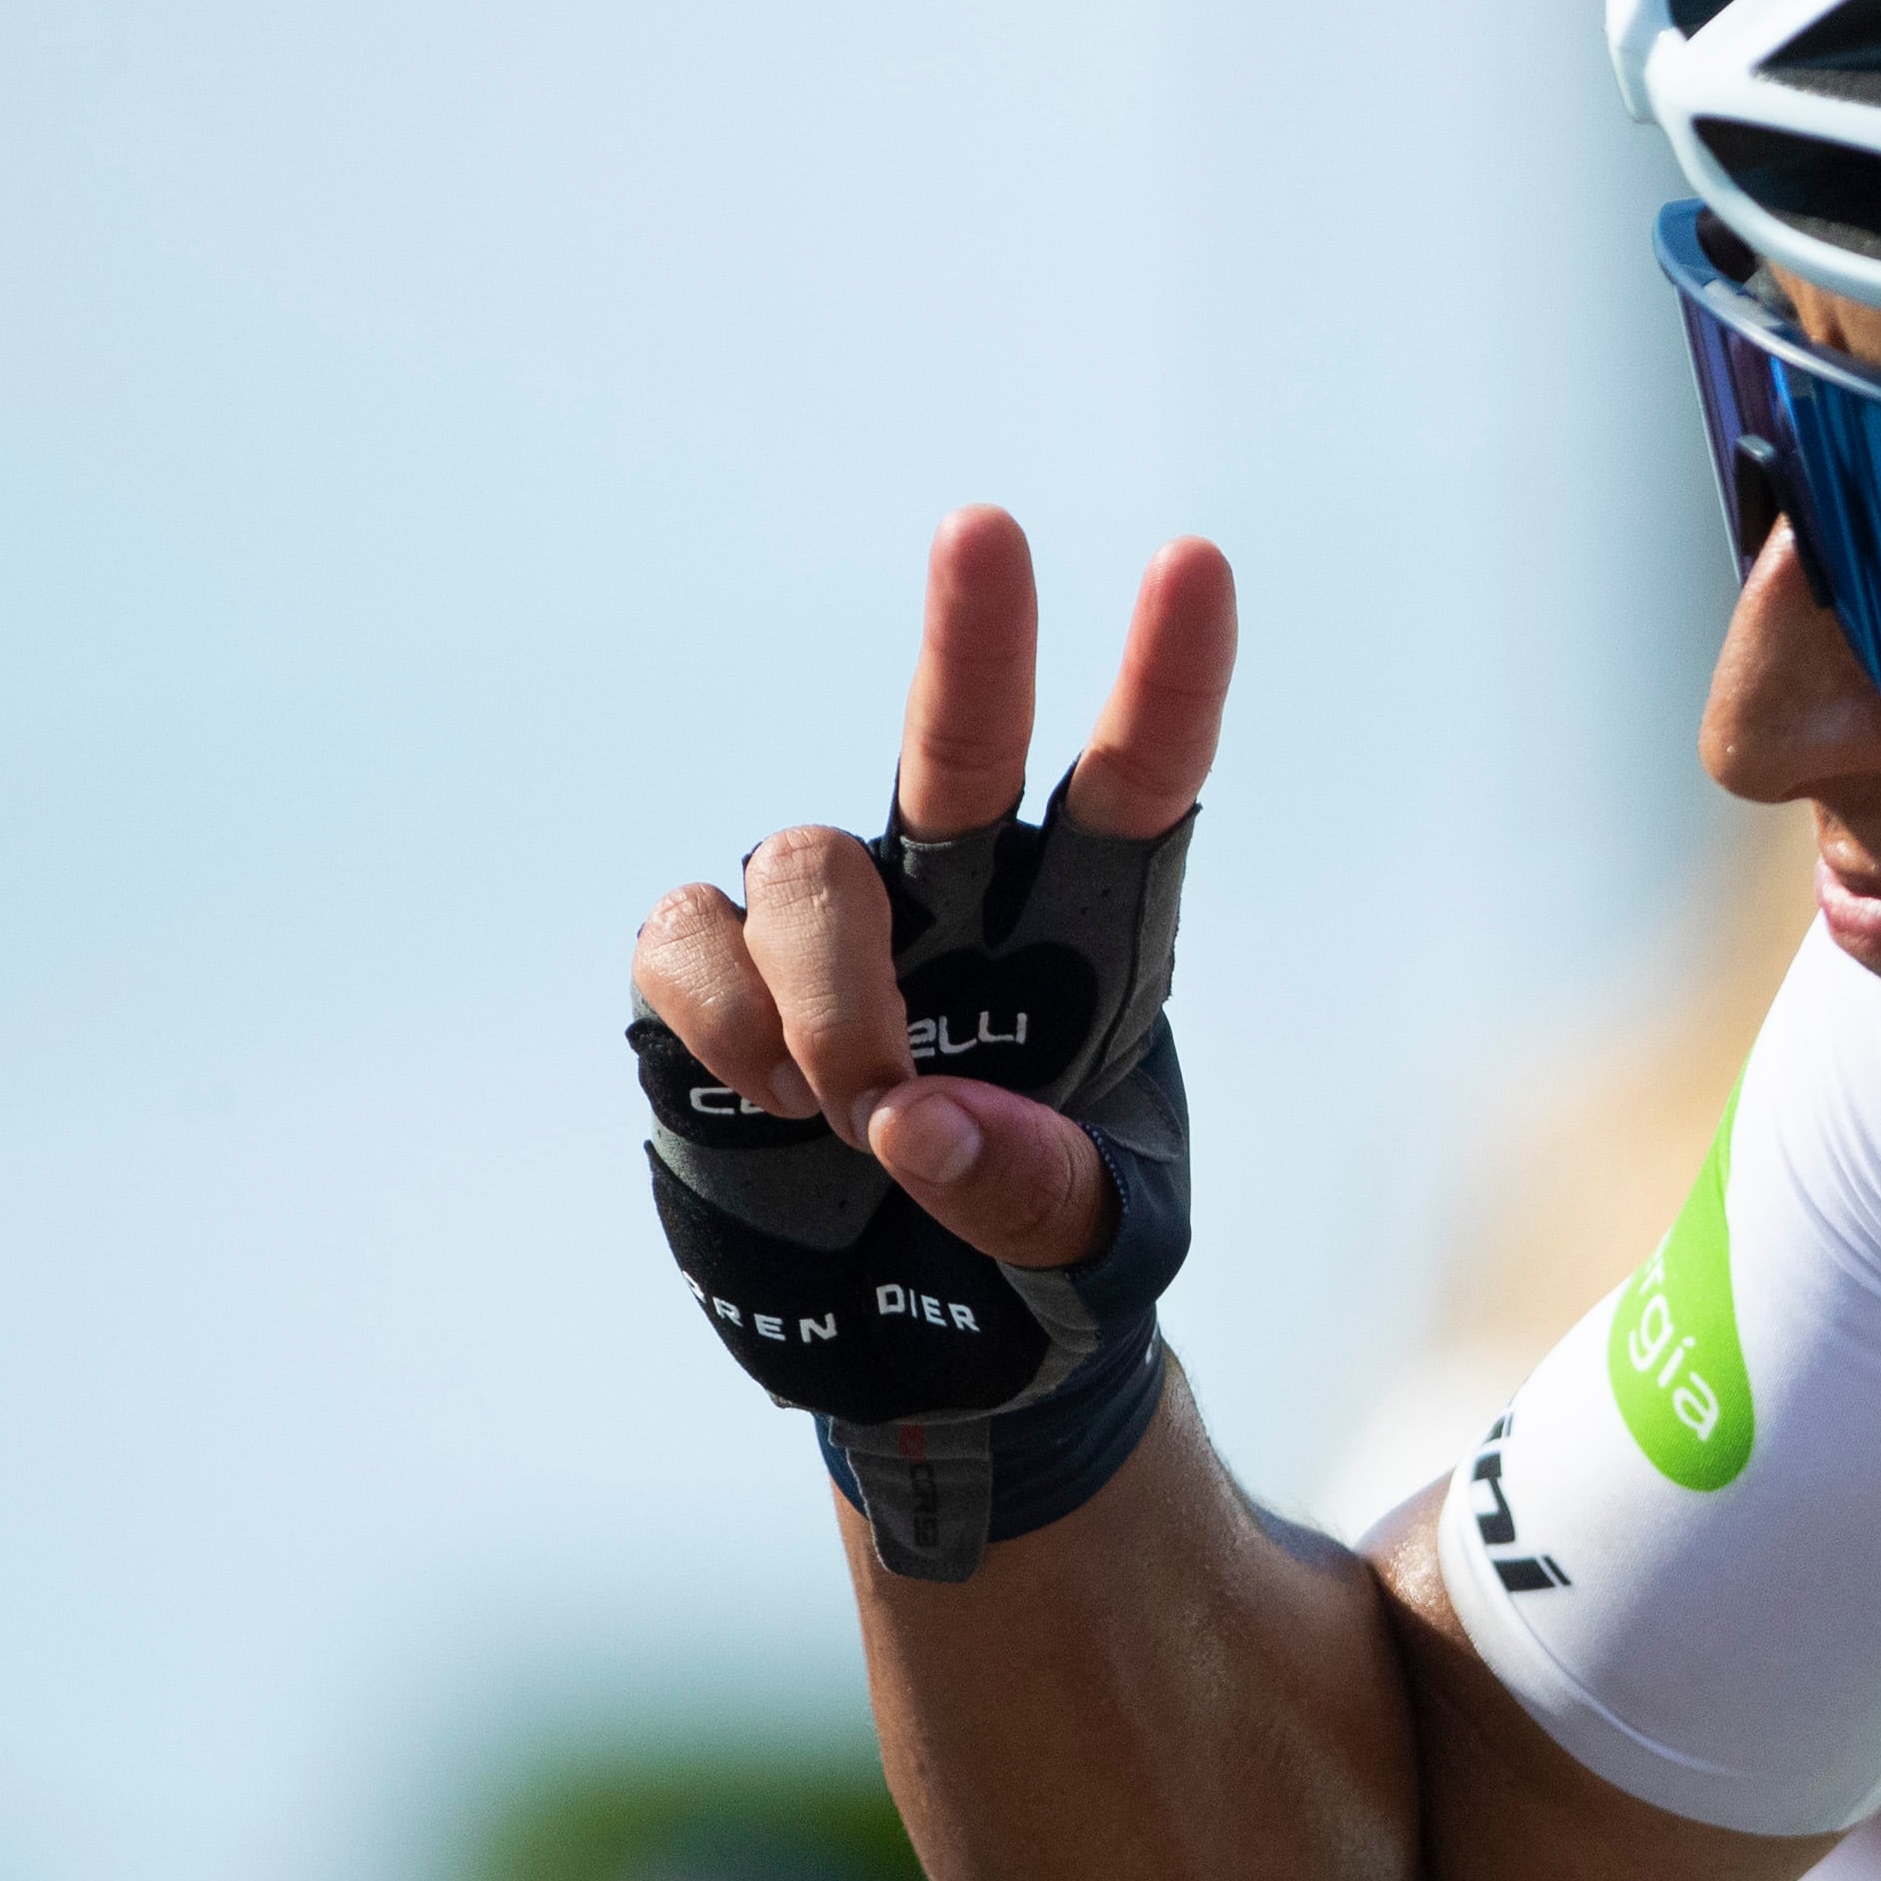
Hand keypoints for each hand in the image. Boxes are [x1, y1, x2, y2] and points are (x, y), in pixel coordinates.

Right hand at [634, 508, 1236, 1261]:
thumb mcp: (1099, 1255)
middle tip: (987, 526)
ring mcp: (832, 930)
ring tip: (849, 1114)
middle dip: (974, 637)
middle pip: (965, 741)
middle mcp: (966, 899)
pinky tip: (764, 1096)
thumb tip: (917, 1120)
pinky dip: (722, 1017)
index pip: (1141, 784)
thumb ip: (1036, 1191)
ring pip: (807, 867)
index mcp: (1095, 936)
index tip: (1193, 562)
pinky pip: (688, 934)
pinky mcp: (711, 979)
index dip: (1166, 678)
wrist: (920, 1355)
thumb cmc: (1044, 1274)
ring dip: (831, 996)